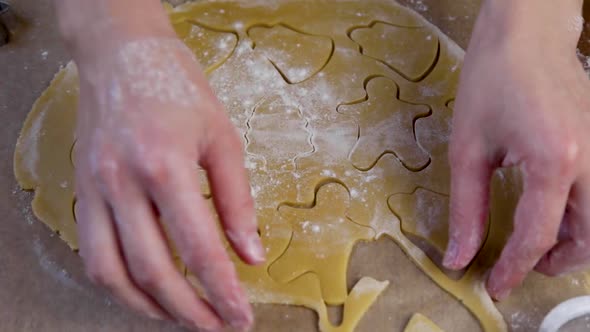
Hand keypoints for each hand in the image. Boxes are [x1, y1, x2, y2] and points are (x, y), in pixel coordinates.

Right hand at [73, 35, 263, 330]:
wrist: (122, 54)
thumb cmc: (178, 87)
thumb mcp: (223, 138)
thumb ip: (237, 200)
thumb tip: (251, 253)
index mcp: (166, 167)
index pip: (199, 250)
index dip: (223, 291)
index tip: (241, 317)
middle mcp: (123, 184)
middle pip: (153, 272)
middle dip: (189, 312)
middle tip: (216, 327)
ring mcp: (95, 190)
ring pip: (111, 273)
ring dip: (147, 307)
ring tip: (180, 318)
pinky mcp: (81, 191)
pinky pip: (92, 252)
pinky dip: (118, 282)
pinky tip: (144, 289)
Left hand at [444, 0, 589, 299]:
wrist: (526, 36)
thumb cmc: (493, 80)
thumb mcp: (468, 148)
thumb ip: (466, 208)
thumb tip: (459, 253)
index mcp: (555, 161)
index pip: (537, 236)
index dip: (512, 268)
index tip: (493, 284)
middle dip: (556, 262)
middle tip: (521, 266)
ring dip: (573, 241)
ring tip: (534, 245)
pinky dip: (580, 215)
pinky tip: (551, 213)